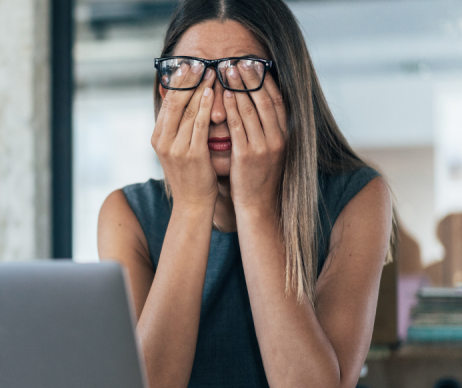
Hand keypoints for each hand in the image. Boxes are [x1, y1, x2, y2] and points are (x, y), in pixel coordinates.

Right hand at [151, 66, 217, 211]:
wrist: (192, 203)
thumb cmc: (189, 175)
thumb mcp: (176, 149)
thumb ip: (177, 128)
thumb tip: (182, 102)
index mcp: (157, 137)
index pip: (167, 103)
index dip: (177, 82)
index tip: (188, 65)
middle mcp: (163, 141)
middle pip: (175, 103)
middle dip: (188, 80)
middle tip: (199, 62)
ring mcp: (176, 148)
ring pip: (188, 110)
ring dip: (200, 88)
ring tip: (211, 72)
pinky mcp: (192, 154)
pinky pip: (199, 124)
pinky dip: (206, 106)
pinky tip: (212, 93)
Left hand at [223, 60, 287, 213]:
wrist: (258, 205)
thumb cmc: (258, 177)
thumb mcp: (269, 150)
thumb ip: (265, 129)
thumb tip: (258, 105)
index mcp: (285, 135)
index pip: (277, 100)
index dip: (266, 80)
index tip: (255, 63)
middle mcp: (278, 138)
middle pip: (264, 100)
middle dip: (250, 78)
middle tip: (238, 60)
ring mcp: (264, 146)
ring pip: (251, 109)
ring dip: (238, 87)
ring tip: (227, 70)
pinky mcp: (248, 155)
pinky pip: (239, 126)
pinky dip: (233, 108)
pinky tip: (225, 94)